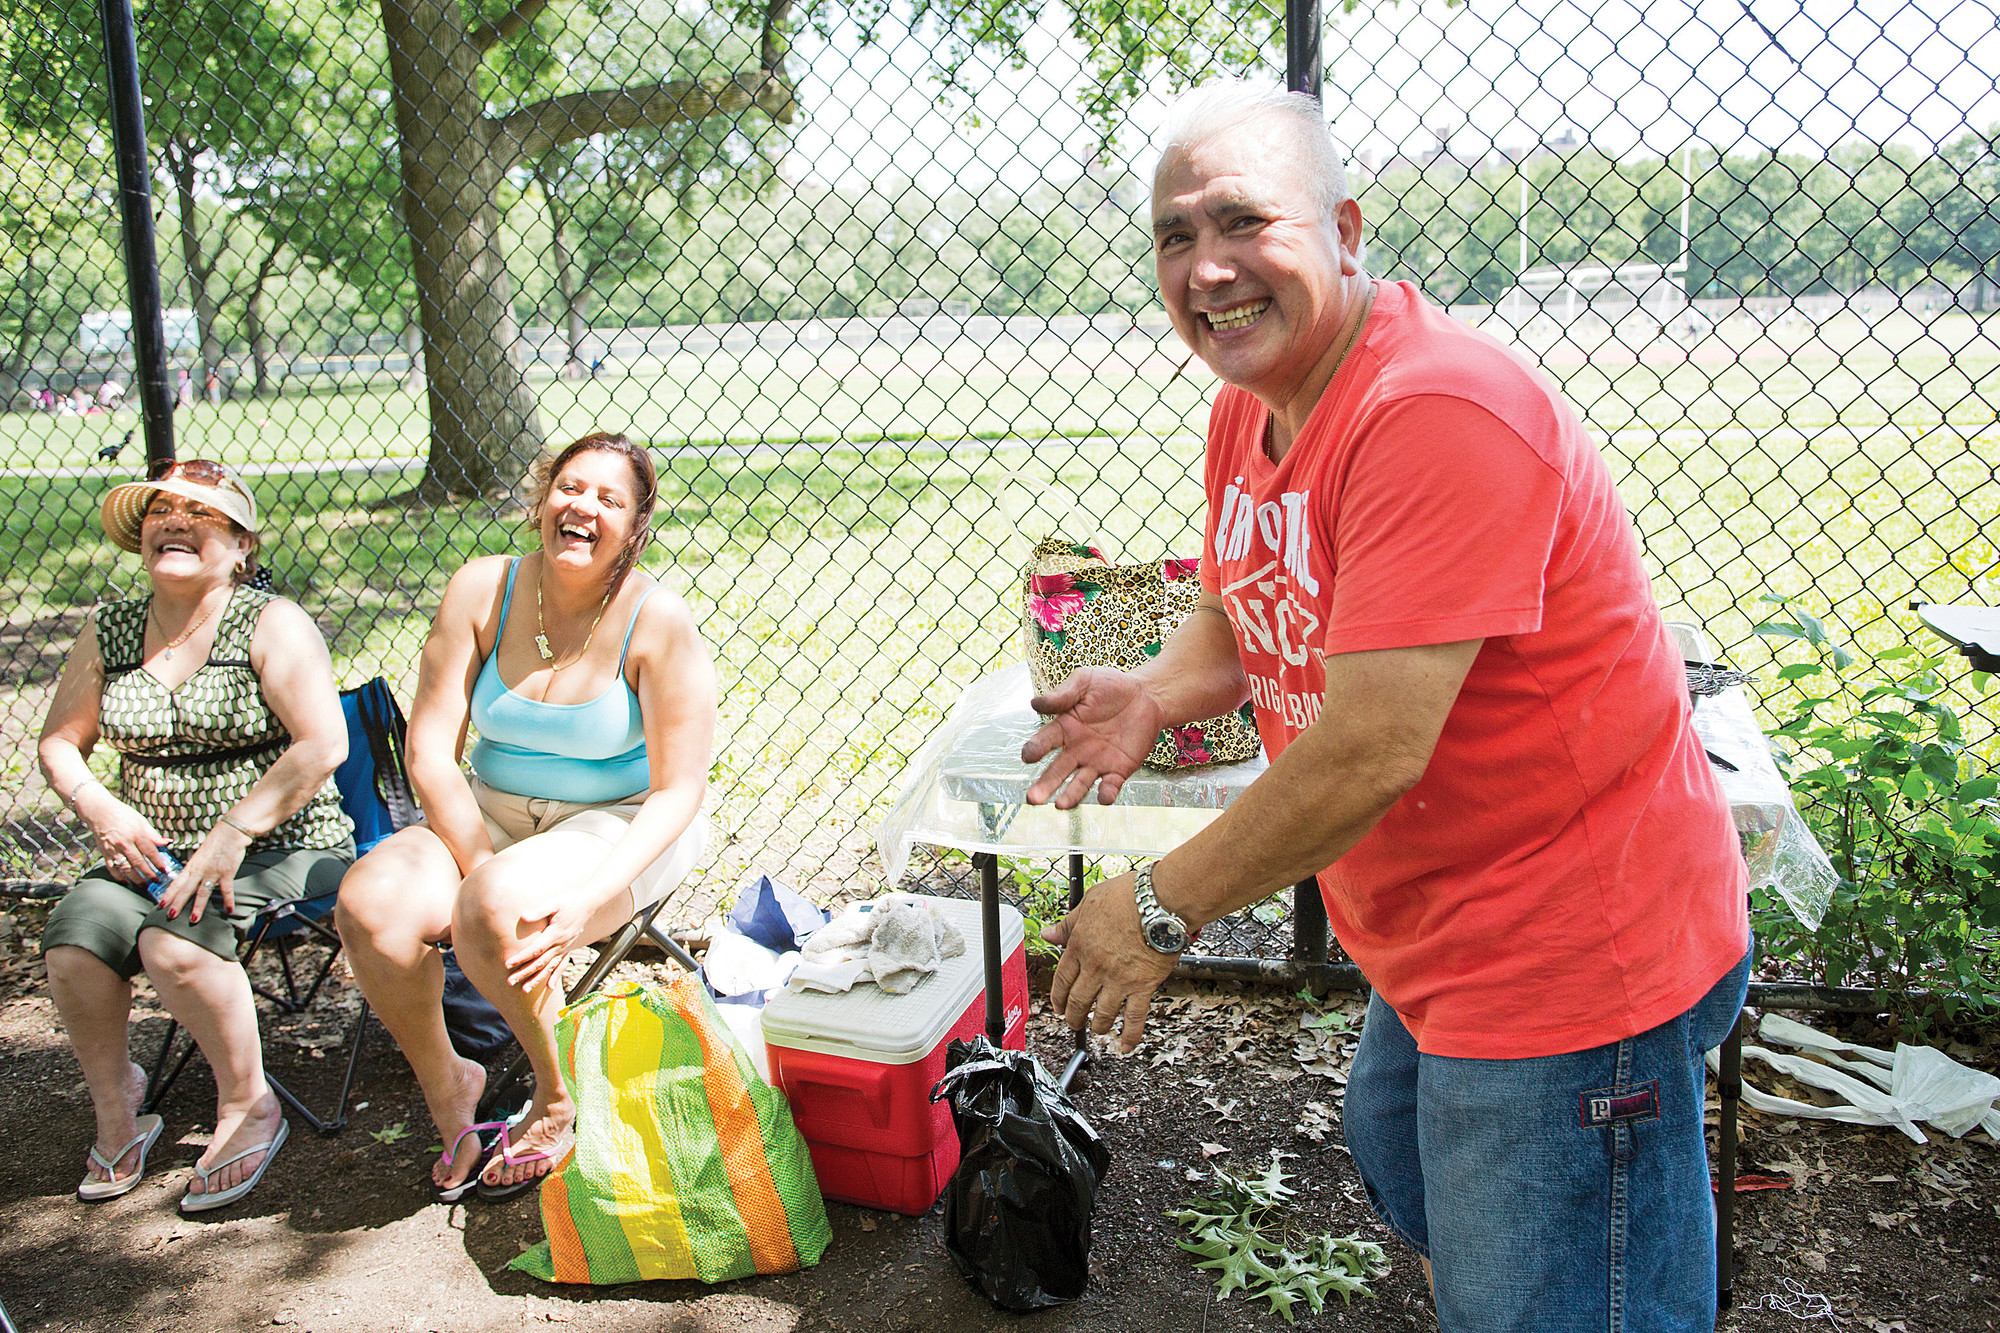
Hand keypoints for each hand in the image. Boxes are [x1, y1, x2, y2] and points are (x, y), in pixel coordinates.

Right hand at [76, 787, 166, 885]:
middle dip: (149, 874)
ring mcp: (114, 849)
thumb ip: (153, 834)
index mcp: (136, 834)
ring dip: (136, 879)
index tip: (164, 870)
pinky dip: (119, 876)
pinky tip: (126, 882)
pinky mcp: (104, 852)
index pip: (150, 851)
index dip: (158, 862)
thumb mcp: (141, 821)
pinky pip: (111, 868)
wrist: (100, 812)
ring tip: (144, 885)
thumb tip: (166, 842)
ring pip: (126, 868)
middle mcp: (125, 843)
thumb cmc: (122, 815)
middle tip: (156, 881)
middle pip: (139, 862)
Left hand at [159, 822, 249, 922]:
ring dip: (198, 906)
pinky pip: (226, 889)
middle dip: (177, 904)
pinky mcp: (226, 872)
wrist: (230, 831)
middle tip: (170, 916)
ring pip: (202, 892)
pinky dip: (228, 900)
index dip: (168, 895)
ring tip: (194, 919)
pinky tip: (229, 910)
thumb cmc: (216, 843)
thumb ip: (196, 868)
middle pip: (185, 890)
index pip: (176, 883)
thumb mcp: (200, 855)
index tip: (160, 905)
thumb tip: (192, 879)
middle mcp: (199, 870)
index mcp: (191, 866)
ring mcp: (212, 872)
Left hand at [505, 896, 591, 993]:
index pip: (535, 950)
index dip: (521, 958)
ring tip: (524, 990)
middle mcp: (560, 944)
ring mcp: (565, 948)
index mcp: (555, 934)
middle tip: (509, 982)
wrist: (590, 905)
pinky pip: (561, 965)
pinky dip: (555, 976)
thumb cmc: (570, 902)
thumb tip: (523, 917)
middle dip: (524, 973)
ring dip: (537, 979)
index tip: (507, 965)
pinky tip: (549, 987)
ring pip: (549, 967)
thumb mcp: (554, 903)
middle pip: (540, 962)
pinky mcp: (568, 948)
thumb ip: (539, 912)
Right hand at [1021, 668, 1166, 808]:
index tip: (1028, 756)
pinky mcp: (1118, 770)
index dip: (1035, 749)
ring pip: (1080, 783)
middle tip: (1032, 799)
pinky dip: (1106, 793)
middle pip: (1057, 770)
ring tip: (1061, 805)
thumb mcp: (1084, 681)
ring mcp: (1097, 762)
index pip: (1044, 741)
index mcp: (1064, 728)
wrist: (1147, 696)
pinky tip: (1103, 796)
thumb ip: (1062, 695)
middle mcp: (1076, 749)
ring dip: (1070, 795)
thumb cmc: (1111, 686)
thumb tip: (1034, 704)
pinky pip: (1110, 785)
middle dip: (1045, 784)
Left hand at [1044, 871, 1177, 1052]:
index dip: (1057, 996)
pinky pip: (1134, 1018)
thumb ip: (1068, 923)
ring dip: (1096, 1025)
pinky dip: (1129, 1035)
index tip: (1057, 1005)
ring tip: (1096, 1029)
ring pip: (1101, 1013)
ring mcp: (1118, 980)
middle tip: (1072, 1021)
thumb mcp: (1089, 902)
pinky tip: (1124, 1046)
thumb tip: (1049, 934)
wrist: (1160, 902)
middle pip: (1077, 1000)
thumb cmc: (1128, 896)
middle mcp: (1096, 967)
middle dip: (1072, 1015)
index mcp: (1080, 946)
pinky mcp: (1142, 986)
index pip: (1062, 978)